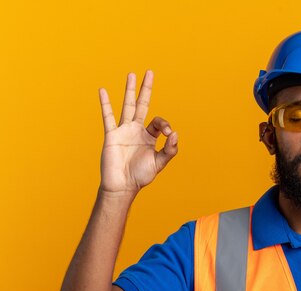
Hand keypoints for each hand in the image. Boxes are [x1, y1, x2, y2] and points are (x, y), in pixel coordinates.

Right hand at [98, 70, 177, 195]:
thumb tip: (175, 133)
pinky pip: (108, 116)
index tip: (168, 133)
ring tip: (131, 74)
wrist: (122, 185)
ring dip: (129, 90)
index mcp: (149, 136)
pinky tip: (103, 90)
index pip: (158, 122)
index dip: (165, 124)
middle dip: (146, 89)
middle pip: (142, 104)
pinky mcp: (111, 134)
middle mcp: (136, 130)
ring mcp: (123, 130)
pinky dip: (105, 103)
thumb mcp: (159, 163)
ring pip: (127, 106)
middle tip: (149, 72)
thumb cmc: (140, 176)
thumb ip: (170, 150)